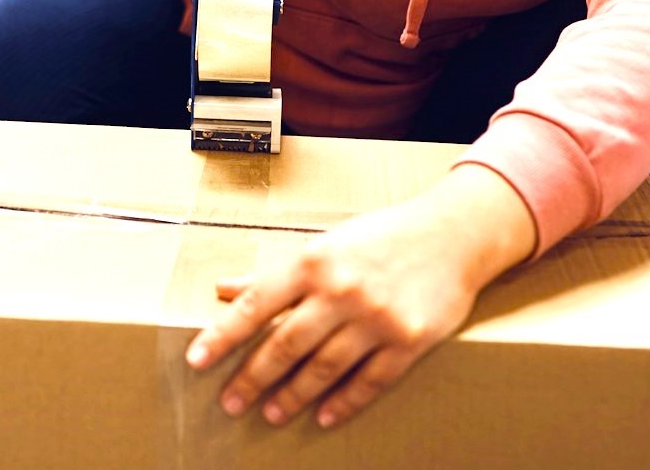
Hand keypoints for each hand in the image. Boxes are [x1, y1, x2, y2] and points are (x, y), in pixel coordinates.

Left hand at [184, 164, 535, 429]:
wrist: (452, 235)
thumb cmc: (381, 237)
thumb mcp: (324, 244)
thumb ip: (274, 273)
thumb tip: (223, 289)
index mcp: (313, 261)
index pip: (256, 303)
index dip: (223, 334)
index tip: (197, 359)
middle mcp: (341, 290)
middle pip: (285, 344)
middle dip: (253, 377)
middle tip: (230, 403)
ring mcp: (376, 318)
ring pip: (323, 367)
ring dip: (293, 395)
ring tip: (271, 414)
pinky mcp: (408, 340)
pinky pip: (370, 380)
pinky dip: (345, 401)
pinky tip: (324, 416)